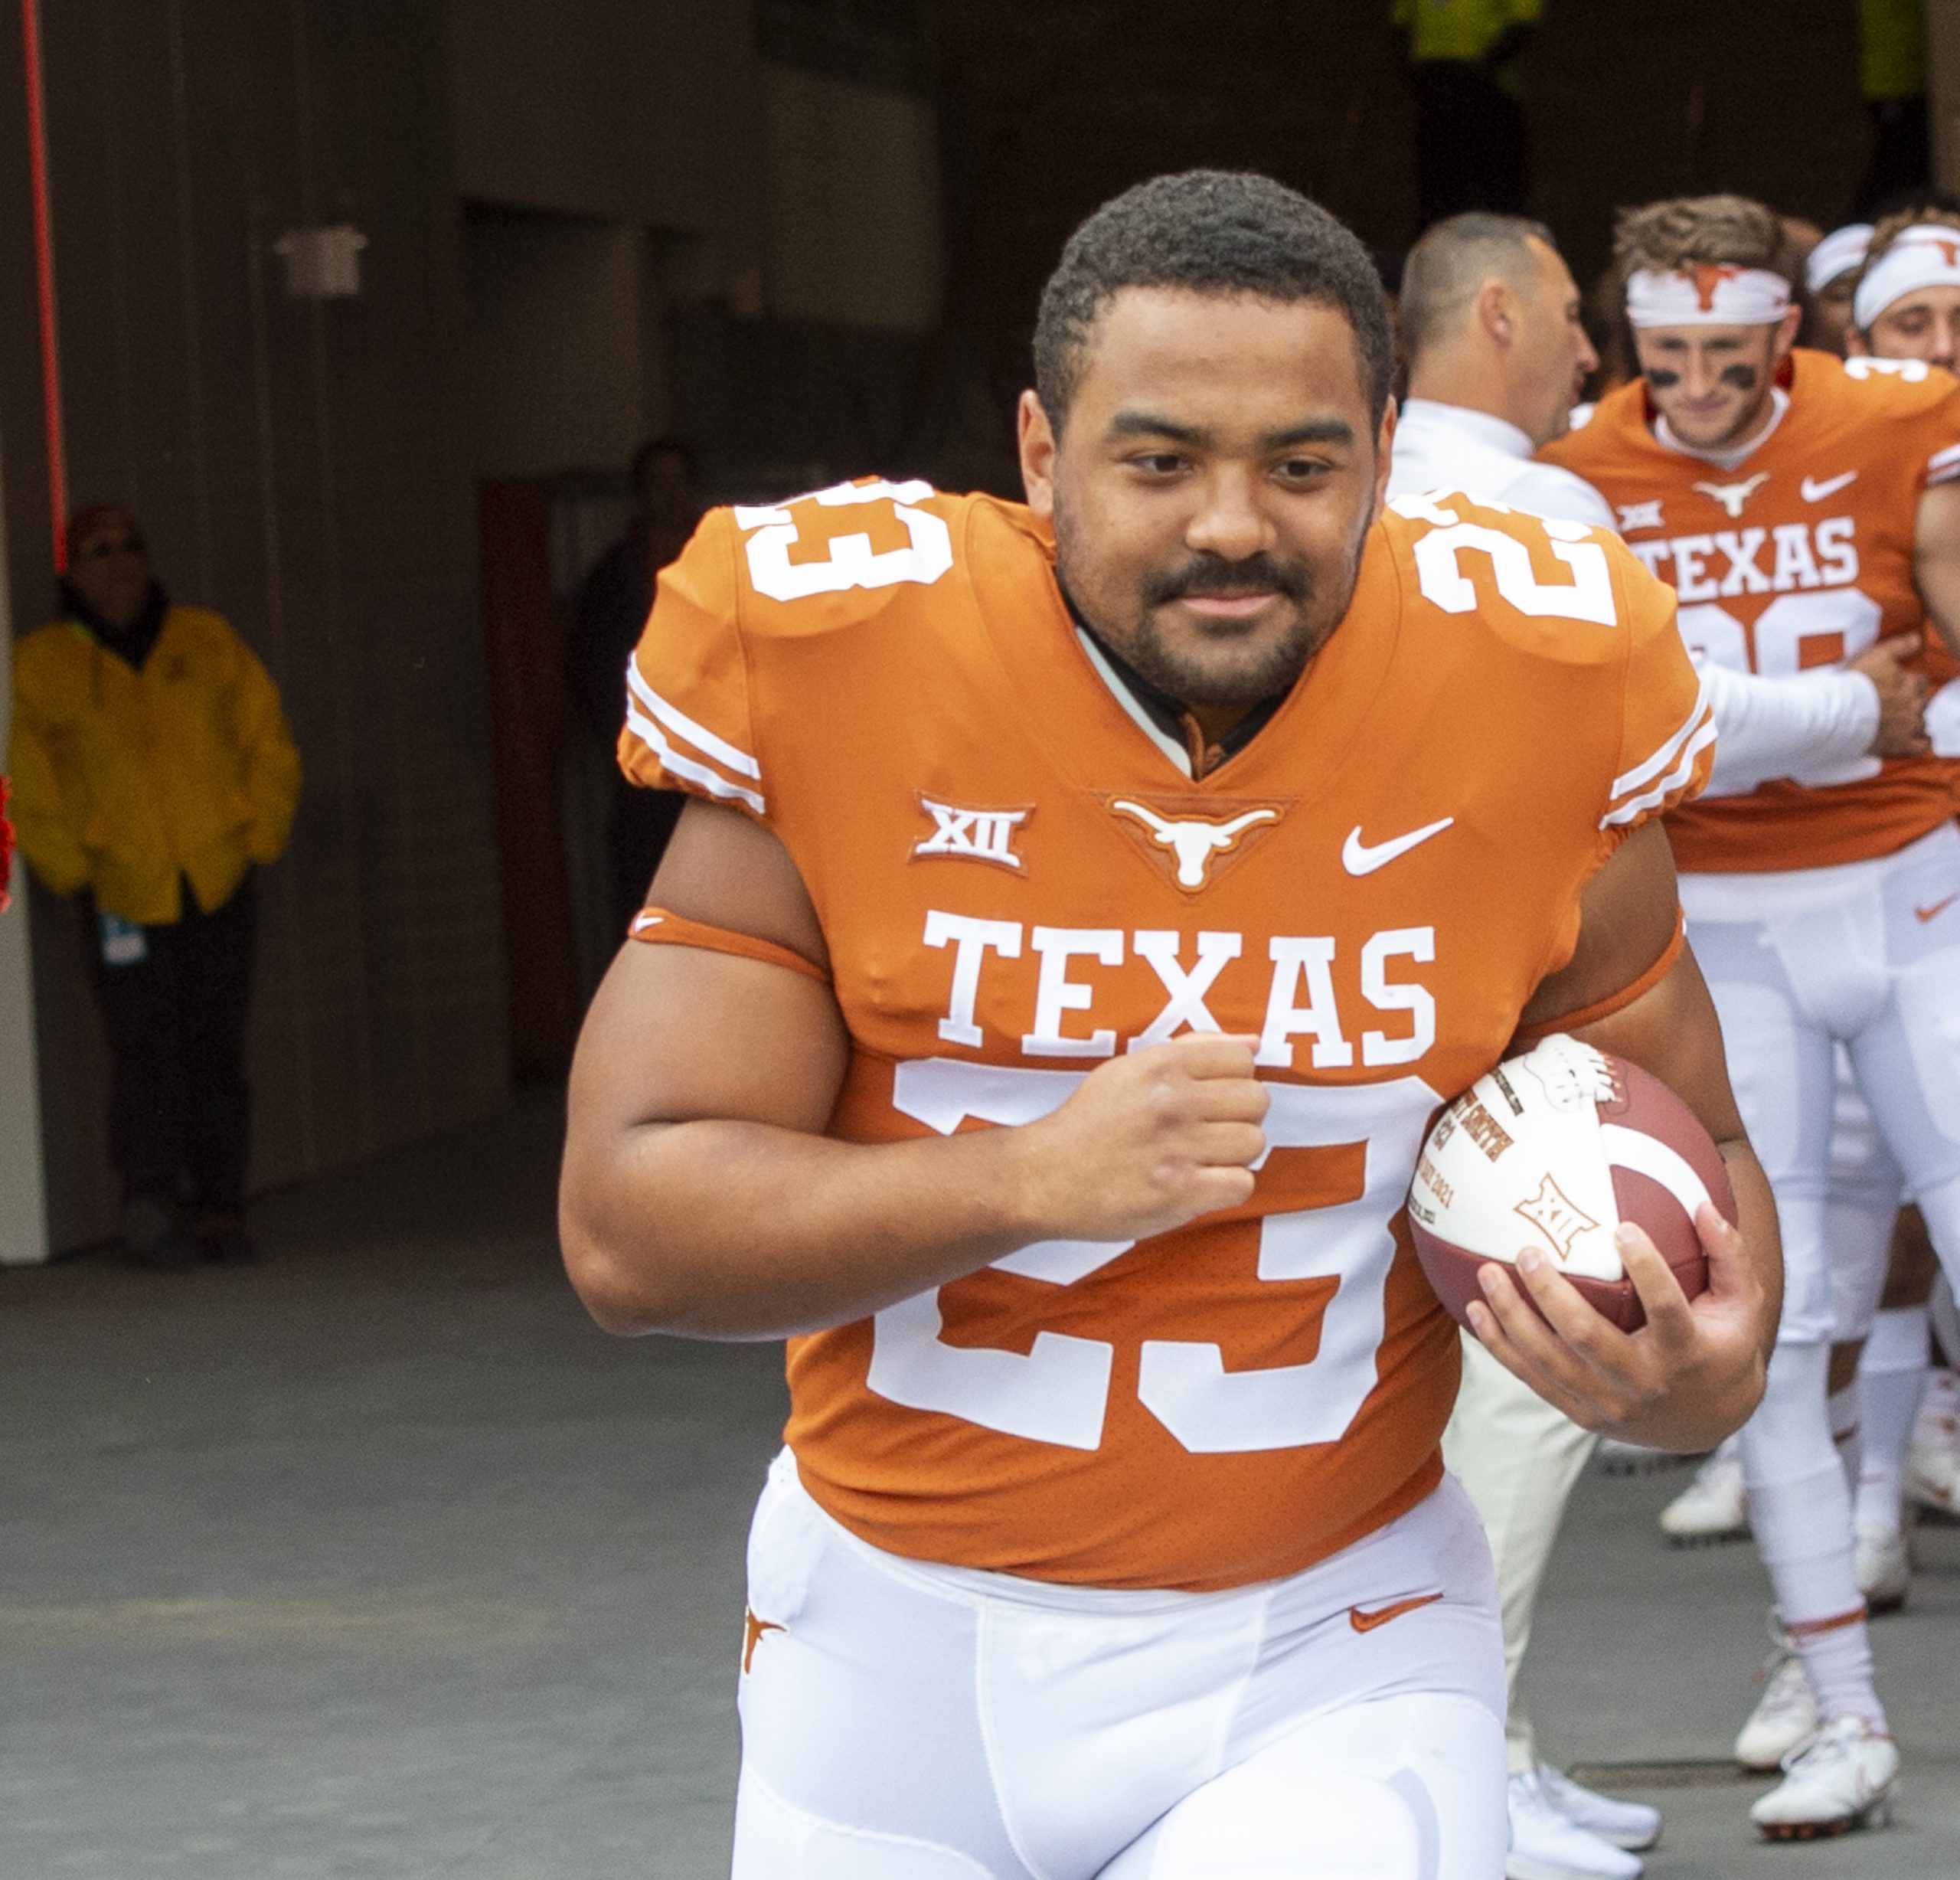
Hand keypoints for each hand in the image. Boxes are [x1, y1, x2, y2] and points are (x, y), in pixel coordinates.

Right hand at [1011, 1033, 1267, 1243]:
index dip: (1235, 1080)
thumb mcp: (1129, 1070)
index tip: (1214, 1098)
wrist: (1044, 1177)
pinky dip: (1225, 1188)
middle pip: (1256, 1100)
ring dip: (1234, 1154)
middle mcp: (1171, 1102)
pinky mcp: (1179, 1192)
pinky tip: (1199, 1184)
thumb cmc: (1088, 1124)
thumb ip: (1192, 1051)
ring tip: (1204, 1158)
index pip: (1241, 1059)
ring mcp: (1177, 1148)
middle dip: (1240, 1116)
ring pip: (1253, 1142)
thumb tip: (1253, 1044)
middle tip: (1211, 1130)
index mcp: (1160, 1066)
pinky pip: (1241, 1184)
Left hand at [1464, 1201, 1767, 1451]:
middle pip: (1587, 1338)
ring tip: (1486, 1273)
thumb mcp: (1742, 1305)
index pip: (1666, 1308)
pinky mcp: (1580, 1413)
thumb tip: (1705, 1204)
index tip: (1623, 1228)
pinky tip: (1475, 1311)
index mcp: (1686, 1352)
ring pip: (1548, 1360)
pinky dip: (1500, 1346)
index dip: (1647, 1268)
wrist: (1707, 1421)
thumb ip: (1729, 1255)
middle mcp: (1643, 1382)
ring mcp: (1608, 1403)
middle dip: (1551, 1294)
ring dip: (1512, 1317)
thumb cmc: (1723, 1346)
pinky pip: (1532, 1379)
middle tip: (1528, 1252)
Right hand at [1848, 633, 1930, 757]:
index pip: (1920, 681)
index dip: (1909, 683)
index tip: (1898, 685)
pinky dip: (1922, 742)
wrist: (1836, 714)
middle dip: (1911, 702)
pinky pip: (1922, 745)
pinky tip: (1916, 739)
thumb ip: (1899, 647)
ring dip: (1914, 720)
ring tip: (1898, 721)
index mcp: (1909, 683)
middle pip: (1921, 701)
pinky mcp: (1901, 744)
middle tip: (1894, 703)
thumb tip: (1917, 640)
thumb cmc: (1853, 685)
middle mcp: (1913, 703)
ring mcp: (1909, 725)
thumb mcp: (1875, 656)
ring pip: (1922, 722)